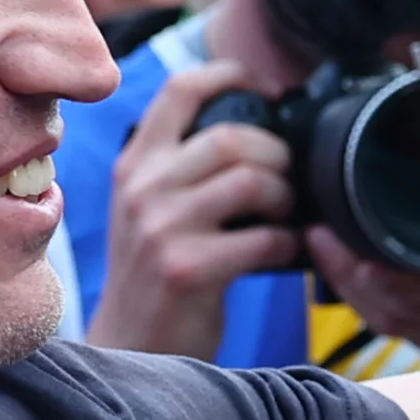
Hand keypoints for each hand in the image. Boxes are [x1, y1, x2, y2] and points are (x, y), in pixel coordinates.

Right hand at [83, 59, 299, 356]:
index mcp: (135, 164)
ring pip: (250, 181)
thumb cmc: (158, 271)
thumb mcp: (150, 207)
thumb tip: (256, 130)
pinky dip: (287, 243)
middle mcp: (142, 188)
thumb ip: (183, 167)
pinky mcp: (187, 269)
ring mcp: (161, 229)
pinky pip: (262, 239)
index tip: (263, 89)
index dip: (229, 76)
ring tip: (286, 214)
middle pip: (230, 136)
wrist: (131, 342)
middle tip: (288, 177)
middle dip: (277, 152)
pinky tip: (285, 251)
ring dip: (285, 196)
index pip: (180, 92)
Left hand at [305, 206, 419, 355]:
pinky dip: (361, 300)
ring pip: (381, 317)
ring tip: (323, 248)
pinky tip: (343, 275)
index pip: (416, 285)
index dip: (371, 264)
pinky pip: (386, 325)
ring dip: (347, 284)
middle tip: (318, 235)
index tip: (336, 234)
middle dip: (346, 269)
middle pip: (387, 301)